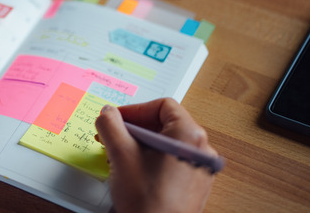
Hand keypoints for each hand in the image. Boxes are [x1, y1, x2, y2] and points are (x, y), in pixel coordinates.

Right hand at [95, 98, 215, 212]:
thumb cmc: (147, 202)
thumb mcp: (120, 154)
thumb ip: (110, 125)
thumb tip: (107, 113)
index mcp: (189, 136)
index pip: (162, 106)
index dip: (135, 110)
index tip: (116, 120)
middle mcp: (201, 150)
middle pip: (165, 124)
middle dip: (134, 129)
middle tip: (113, 137)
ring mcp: (200, 169)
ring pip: (166, 144)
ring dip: (140, 145)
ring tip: (120, 156)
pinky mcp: (194, 186)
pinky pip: (172, 161)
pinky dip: (151, 160)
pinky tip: (133, 171)